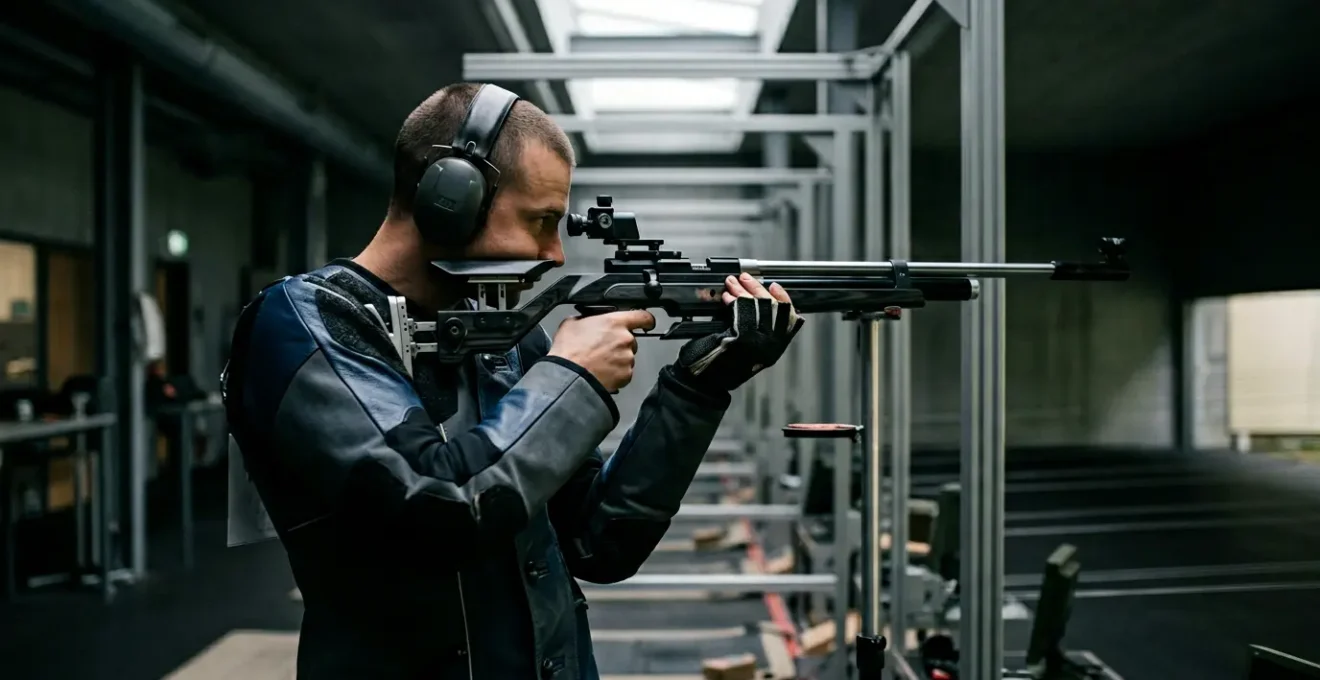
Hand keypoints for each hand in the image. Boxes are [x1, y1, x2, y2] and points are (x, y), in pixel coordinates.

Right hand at [549, 310, 656, 391]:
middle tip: (603, 349)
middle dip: (620, 344)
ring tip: (599, 363)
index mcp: (614, 322)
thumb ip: (586, 319)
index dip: (645, 319)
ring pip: (627, 357)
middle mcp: (625, 339)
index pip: (642, 316)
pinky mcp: (626, 375)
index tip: (646, 322)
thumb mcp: (572, 323)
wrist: (569, 377)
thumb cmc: (569, 352)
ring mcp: (627, 358)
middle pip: (631, 340)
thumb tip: (587, 321)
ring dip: (617, 359)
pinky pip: (625, 372)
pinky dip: (616, 373)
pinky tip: (602, 372)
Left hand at [675, 273, 803, 391]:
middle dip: (758, 289)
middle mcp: (770, 347)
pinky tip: (727, 297)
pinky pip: (742, 312)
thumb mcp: (745, 347)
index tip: (774, 286)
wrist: (703, 384)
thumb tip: (755, 301)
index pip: (789, 317)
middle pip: (773, 308)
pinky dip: (734, 301)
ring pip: (757, 306)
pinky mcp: (742, 338)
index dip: (783, 298)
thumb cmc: (720, 367)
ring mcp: (758, 343)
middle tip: (747, 278)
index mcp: (774, 349)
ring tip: (732, 282)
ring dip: (743, 290)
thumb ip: (756, 328)